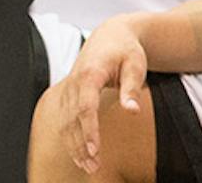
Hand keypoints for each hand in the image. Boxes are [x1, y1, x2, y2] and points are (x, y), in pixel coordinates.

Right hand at [62, 19, 147, 174]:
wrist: (111, 35)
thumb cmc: (126, 50)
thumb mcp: (136, 65)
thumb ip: (132, 88)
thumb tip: (132, 110)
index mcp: (89, 74)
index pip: (85, 107)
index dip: (88, 130)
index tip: (95, 150)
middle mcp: (75, 81)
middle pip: (72, 118)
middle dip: (80, 144)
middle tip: (93, 167)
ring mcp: (70, 87)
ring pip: (65, 120)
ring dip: (74, 144)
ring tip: (88, 166)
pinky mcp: (71, 93)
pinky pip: (66, 118)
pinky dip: (70, 137)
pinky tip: (80, 155)